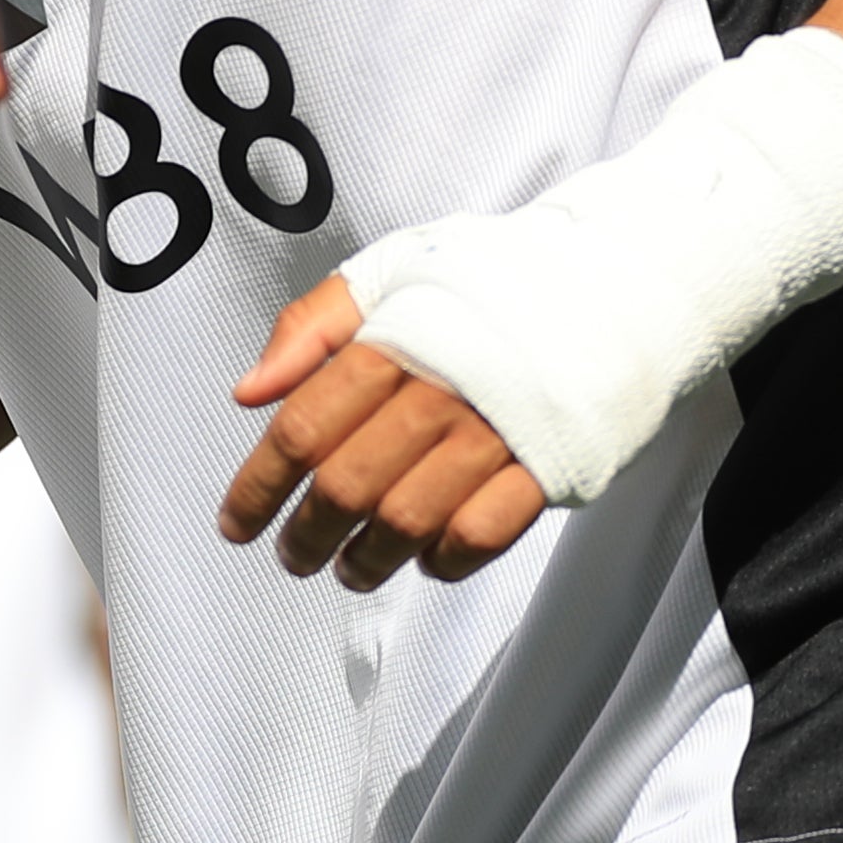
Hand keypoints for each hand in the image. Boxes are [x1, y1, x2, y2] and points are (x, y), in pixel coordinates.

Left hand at [217, 274, 550, 588]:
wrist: (605, 286)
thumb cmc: (487, 286)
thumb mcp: (389, 274)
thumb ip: (310, 327)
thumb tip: (249, 391)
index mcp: (392, 341)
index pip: (303, 429)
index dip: (258, 486)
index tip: (237, 524)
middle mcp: (439, 391)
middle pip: (346, 486)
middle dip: (306, 536)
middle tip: (294, 556)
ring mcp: (494, 433)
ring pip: (406, 521)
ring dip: (367, 560)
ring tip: (350, 569)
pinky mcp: (544, 468)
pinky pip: (480, 534)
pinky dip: (444, 560)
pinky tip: (426, 558)